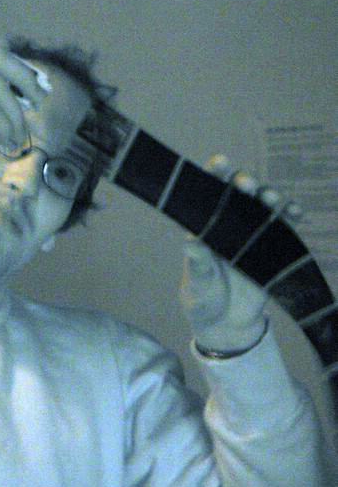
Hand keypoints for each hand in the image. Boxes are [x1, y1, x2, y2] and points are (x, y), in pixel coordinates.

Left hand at [180, 155, 301, 354]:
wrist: (228, 324)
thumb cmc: (204, 299)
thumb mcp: (198, 284)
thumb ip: (198, 264)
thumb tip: (190, 242)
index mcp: (203, 227)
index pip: (207, 193)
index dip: (214, 174)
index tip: (221, 161)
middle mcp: (227, 224)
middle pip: (237, 194)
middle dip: (243, 182)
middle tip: (246, 183)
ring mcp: (250, 233)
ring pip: (261, 205)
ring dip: (267, 195)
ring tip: (269, 196)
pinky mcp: (270, 247)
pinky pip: (284, 226)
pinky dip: (290, 215)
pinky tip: (294, 211)